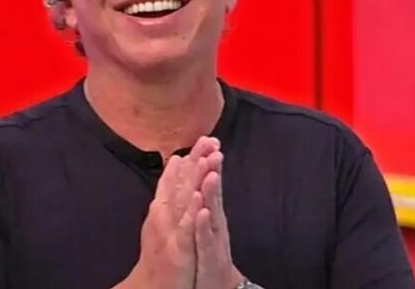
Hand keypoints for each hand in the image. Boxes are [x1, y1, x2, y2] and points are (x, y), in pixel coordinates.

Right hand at [115, 137, 219, 288]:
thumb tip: (175, 169)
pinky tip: (201, 199)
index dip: (192, 157)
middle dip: (195, 160)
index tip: (205, 138)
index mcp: (163, 208)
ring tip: (207, 159)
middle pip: (181, 183)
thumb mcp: (165, 222)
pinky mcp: (177, 249)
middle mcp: (163, 215)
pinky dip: (192, 213)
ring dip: (195, 179)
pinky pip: (186, 229)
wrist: (153, 287)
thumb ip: (169, 195)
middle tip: (208, 139)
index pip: (177, 177)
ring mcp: (169, 231)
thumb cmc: (162, 254)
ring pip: (185, 201)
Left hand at [195, 151, 243, 288]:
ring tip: (211, 175)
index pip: (208, 183)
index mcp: (209, 212)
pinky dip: (204, 225)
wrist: (214, 284)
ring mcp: (214, 239)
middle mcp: (214, 222)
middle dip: (213, 170)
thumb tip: (200, 172)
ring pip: (212, 213)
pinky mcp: (210, 257)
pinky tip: (202, 212)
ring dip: (211, 193)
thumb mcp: (203, 222)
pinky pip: (205, 240)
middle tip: (214, 149)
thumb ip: (203, 197)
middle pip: (213, 193)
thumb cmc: (206, 251)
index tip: (208, 139)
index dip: (208, 161)